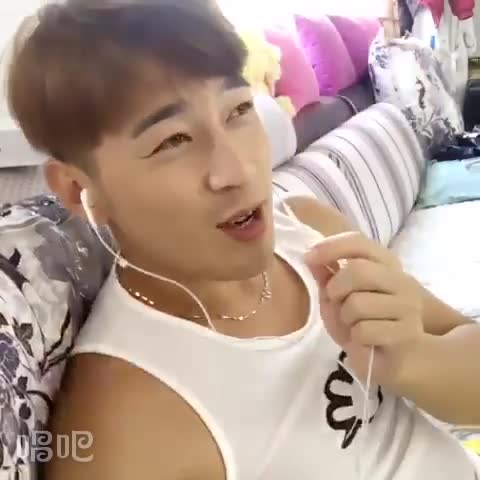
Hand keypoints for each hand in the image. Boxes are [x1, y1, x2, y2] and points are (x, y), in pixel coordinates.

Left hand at [305, 231, 424, 392]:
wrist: (392, 360)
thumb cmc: (363, 323)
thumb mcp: (338, 298)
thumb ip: (326, 277)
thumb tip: (311, 258)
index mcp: (385, 265)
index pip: (359, 243)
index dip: (331, 247)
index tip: (309, 257)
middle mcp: (400, 280)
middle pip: (357, 271)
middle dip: (336, 289)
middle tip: (335, 302)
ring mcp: (407, 306)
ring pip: (357, 304)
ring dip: (345, 318)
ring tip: (354, 325)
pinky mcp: (406, 333)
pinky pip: (363, 331)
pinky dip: (356, 339)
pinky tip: (366, 341)